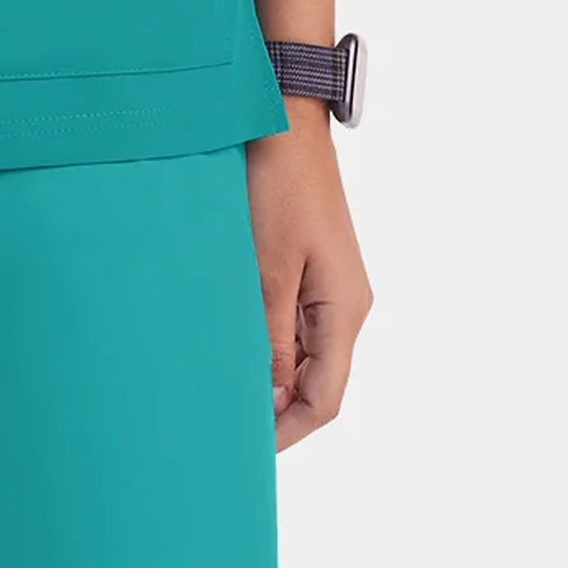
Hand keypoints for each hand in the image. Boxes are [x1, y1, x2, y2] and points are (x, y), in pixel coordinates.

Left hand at [245, 104, 373, 448]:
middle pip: (318, 381)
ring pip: (305, 353)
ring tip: (222, 384)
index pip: (325, 399)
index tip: (247, 449)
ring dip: (271, 373)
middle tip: (226, 421)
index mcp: (344, 311)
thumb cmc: (278, 186)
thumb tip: (271, 400)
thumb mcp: (268, 268)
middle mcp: (345, 303)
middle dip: (277, 409)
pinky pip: (296, 321)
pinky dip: (269, 339)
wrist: (285, 119)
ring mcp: (330, 284)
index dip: (288, 431)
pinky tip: (234, 339)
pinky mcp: (312, 264)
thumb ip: (271, 338)